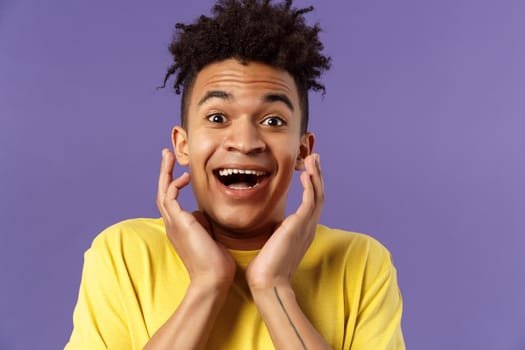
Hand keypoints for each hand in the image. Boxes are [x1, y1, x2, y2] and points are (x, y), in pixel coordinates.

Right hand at [157, 148, 235, 288]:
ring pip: (162, 192)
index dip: (174, 183)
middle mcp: (173, 224)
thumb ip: (205, 221)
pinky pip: (169, 197)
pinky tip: (185, 177)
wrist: (213, 278)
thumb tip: (204, 212)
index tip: (182, 172)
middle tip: (166, 154)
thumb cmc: (216, 261)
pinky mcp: (179, 222)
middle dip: (165, 172)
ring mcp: (174, 224)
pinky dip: (174, 184)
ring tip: (168, 155)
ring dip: (165, 172)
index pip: (172, 200)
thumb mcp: (210, 235)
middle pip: (162, 192)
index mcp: (180, 227)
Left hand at [246, 153, 323, 289]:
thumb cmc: (266, 268)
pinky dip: (310, 186)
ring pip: (317, 195)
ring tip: (313, 158)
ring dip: (316, 175)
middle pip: (319, 195)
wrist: (267, 282)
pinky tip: (306, 174)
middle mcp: (308, 228)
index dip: (312, 185)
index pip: (312, 203)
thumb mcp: (274, 243)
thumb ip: (277, 232)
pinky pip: (310, 201)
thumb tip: (272, 225)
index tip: (308, 171)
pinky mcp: (299, 226)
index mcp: (303, 231)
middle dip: (317, 175)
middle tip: (314, 157)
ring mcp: (306, 227)